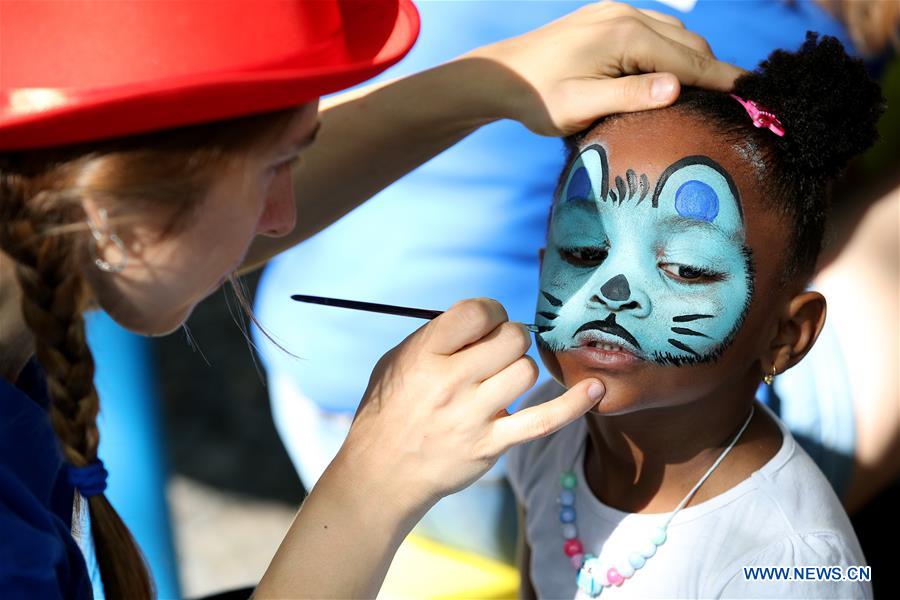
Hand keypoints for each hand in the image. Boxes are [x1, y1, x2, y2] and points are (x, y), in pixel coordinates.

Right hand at [337, 298, 604, 518]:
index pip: (477, 312)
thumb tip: (484, 319)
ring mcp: (473, 416)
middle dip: (509, 338)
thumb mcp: (398, 360)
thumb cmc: (389, 409)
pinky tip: (596, 389)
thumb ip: (437, 336)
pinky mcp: (492, 444)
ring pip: (526, 371)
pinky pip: (543, 420)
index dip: (490, 311)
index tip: (486, 323)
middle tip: (495, 353)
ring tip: (500, 380)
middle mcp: (450, 382)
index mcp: (423, 355)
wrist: (381, 472)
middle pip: (510, 339)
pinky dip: (573, 404)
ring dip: (519, 369)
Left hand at [466, 2, 744, 135]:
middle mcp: (626, 15)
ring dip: (692, 60)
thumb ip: (629, 96)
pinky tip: (670, 73)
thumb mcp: (580, 106)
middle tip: (734, 102)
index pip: (689, 60)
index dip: (723, 80)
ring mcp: (616, 13)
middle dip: (713, 71)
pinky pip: (654, 31)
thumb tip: (678, 89)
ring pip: (674, 35)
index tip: (754, 94)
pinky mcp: (607, 18)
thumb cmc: (538, 98)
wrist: (501, 76)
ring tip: (707, 92)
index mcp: (625, 36)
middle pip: (689, 43)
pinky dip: (671, 50)